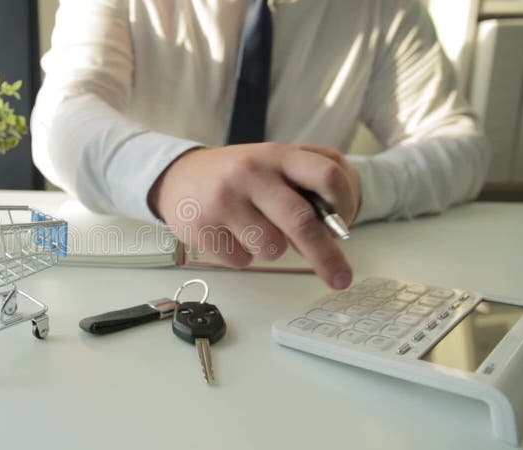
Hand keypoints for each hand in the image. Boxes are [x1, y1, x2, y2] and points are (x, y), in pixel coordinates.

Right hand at [148, 142, 361, 289]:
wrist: (177, 175)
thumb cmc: (236, 175)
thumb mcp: (270, 164)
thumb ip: (304, 185)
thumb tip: (335, 230)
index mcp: (276, 156)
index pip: (327, 176)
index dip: (346, 204)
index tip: (345, 226)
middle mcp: (251, 174)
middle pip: (302, 222)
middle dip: (327, 257)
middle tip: (340, 279)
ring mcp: (224, 200)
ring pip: (272, 248)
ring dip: (271, 249)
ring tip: (253, 229)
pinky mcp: (202, 227)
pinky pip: (242, 260)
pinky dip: (242, 254)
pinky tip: (228, 234)